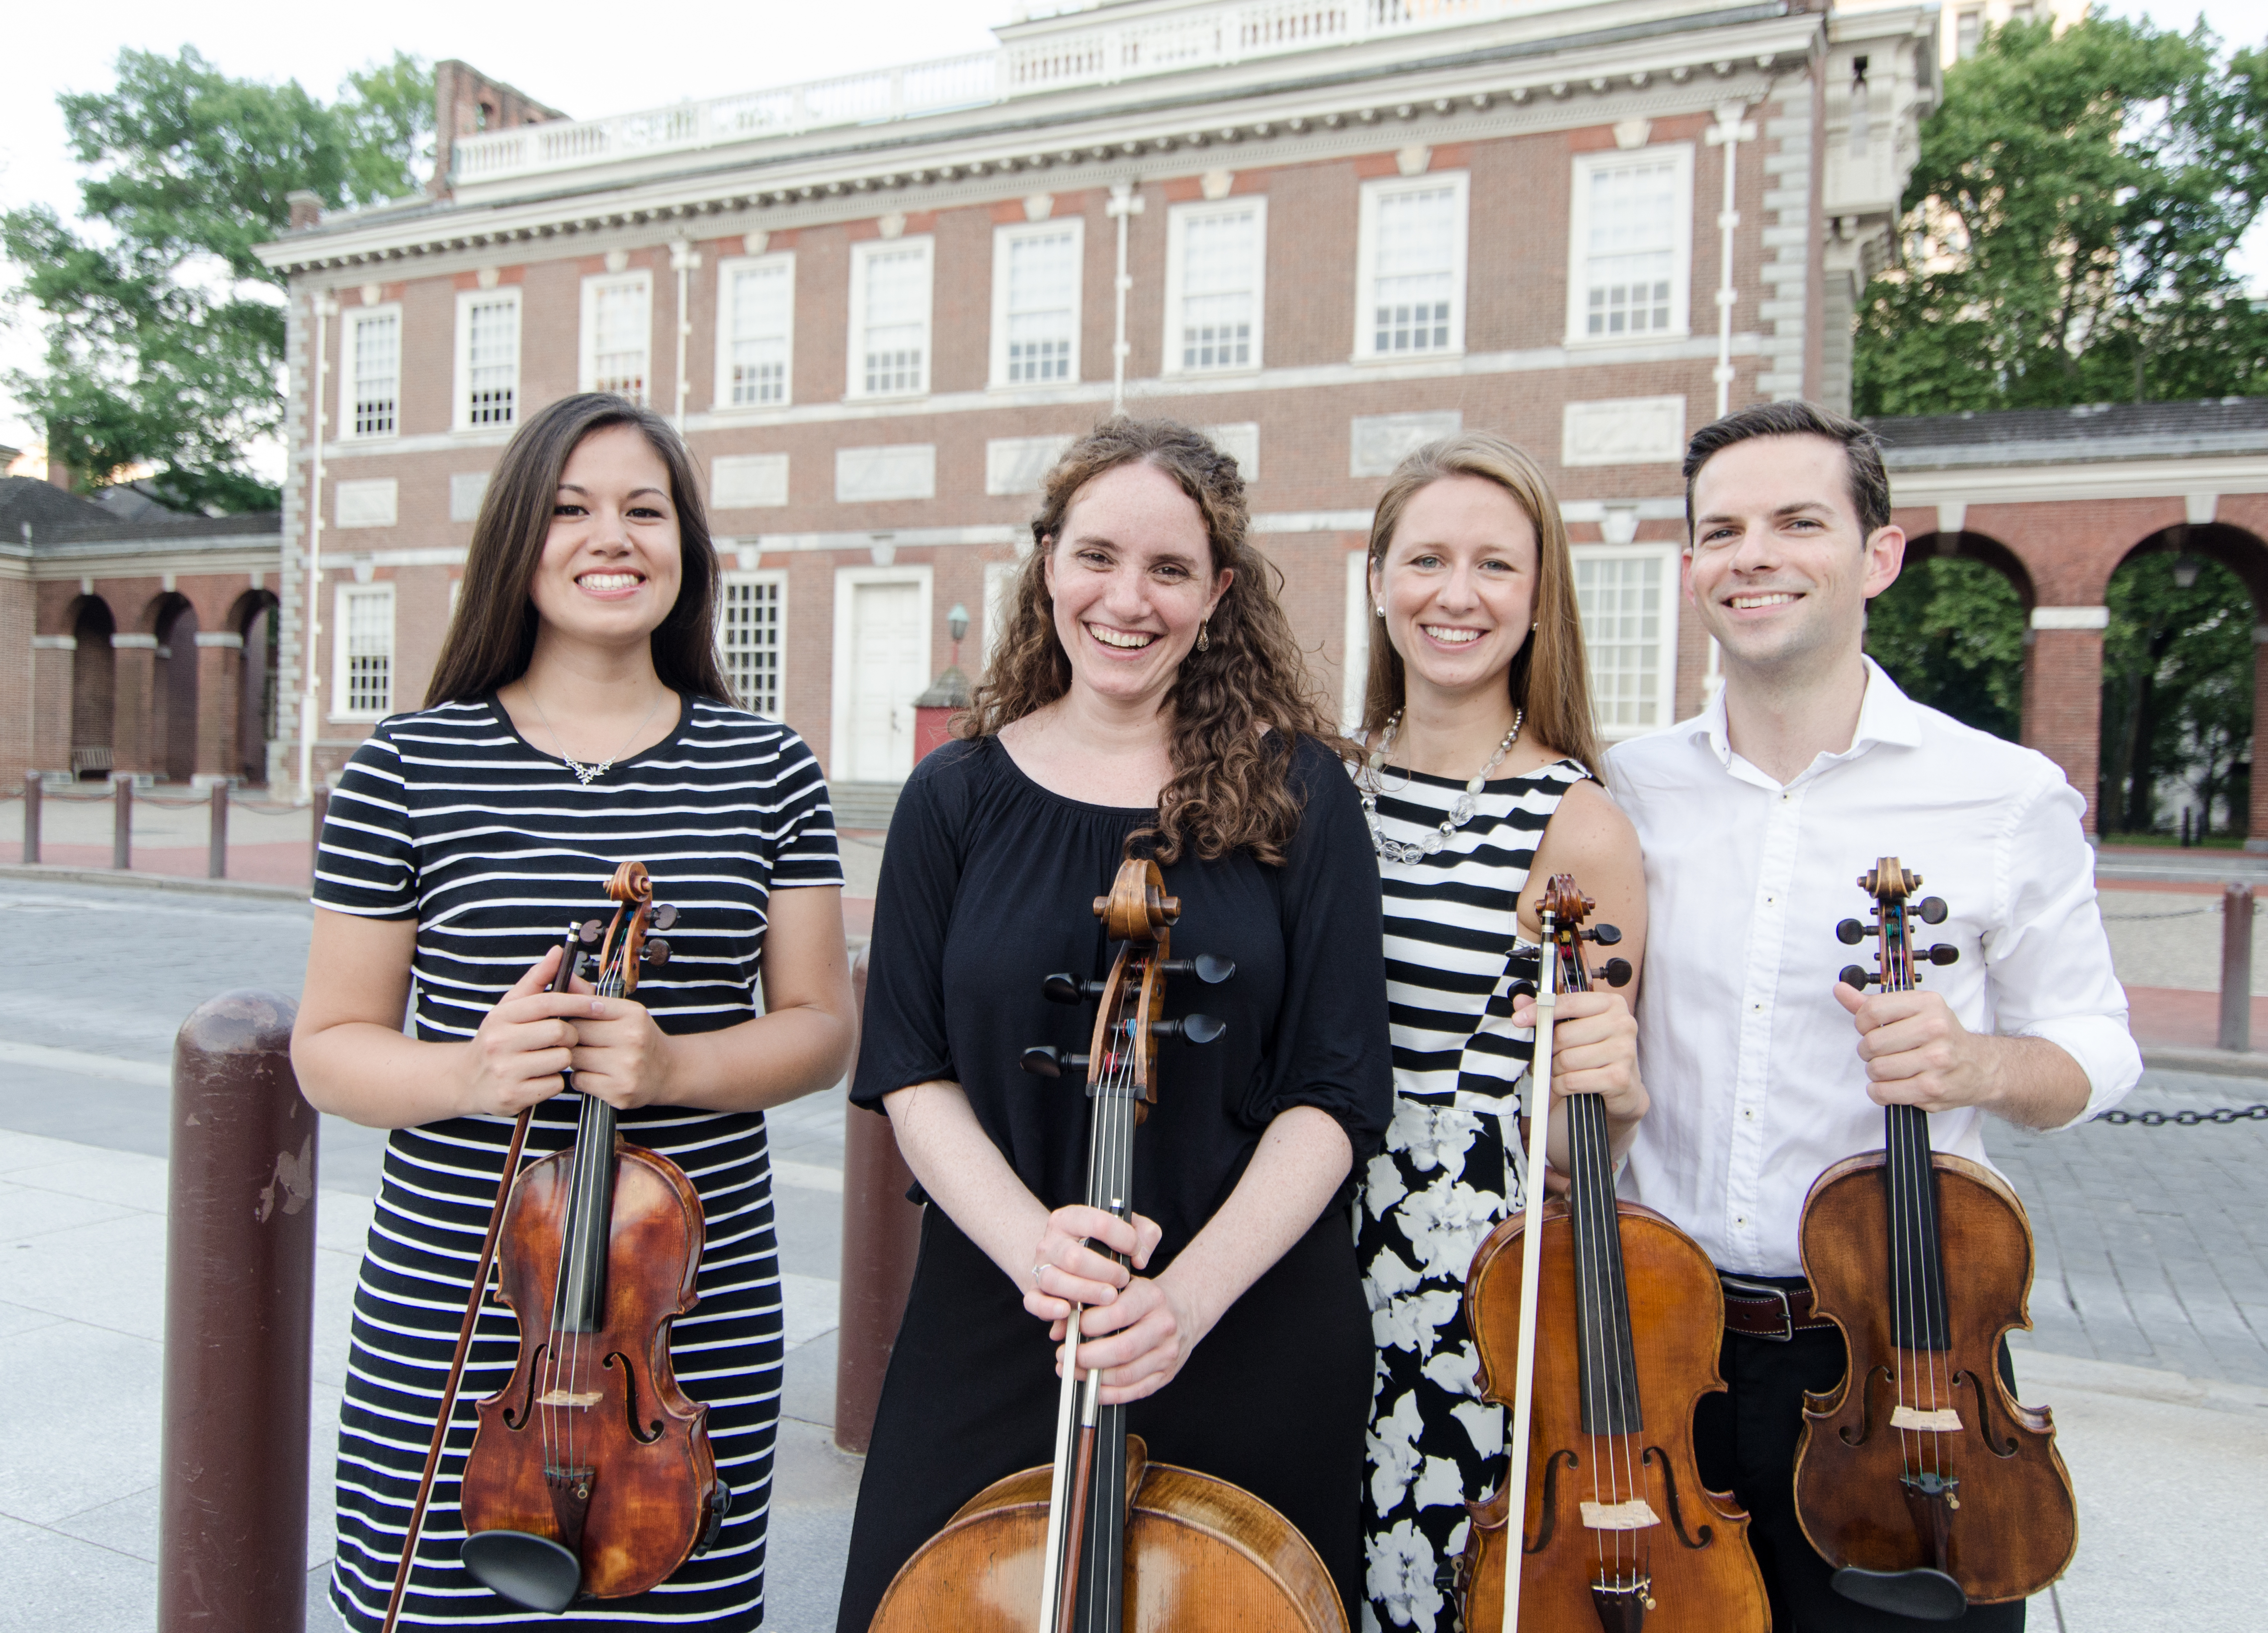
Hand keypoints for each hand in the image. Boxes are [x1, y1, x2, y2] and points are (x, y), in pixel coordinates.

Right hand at [454, 947, 580, 1116]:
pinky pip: (555, 1084)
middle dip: (570, 1035)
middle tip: (564, 1038)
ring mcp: (505, 1071)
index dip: (578, 1001)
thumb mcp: (510, 1006)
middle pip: (559, 1031)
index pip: (548, 1002)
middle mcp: (499, 1042)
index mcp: (501, 1016)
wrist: (467, 1079)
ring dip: (563, 1058)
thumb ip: (537, 979)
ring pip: (561, 1059)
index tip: (598, 1005)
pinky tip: (541, 1077)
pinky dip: (555, 1081)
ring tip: (549, 1057)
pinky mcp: (513, 1096)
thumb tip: (558, 951)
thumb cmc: (499, 1038)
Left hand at [562, 967, 676, 1110]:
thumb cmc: (639, 1038)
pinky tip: (594, 1074)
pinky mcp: (619, 1091)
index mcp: (633, 1014)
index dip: (569, 1013)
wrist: (669, 1072)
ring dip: (574, 1058)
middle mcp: (632, 1039)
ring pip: (574, 1058)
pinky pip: (579, 1080)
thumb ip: (591, 997)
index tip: (566, 1018)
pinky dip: (580, 1078)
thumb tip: (565, 976)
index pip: (583, 1007)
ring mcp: (627, 1067)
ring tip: (587, 1057)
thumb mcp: (624, 1012)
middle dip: (571, 1037)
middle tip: (578, 1040)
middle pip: (575, 1033)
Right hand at [1026, 1205, 1160, 1322]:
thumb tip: (1140, 1257)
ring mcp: (1041, 1267)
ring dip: (1086, 1292)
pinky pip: (1034, 1301)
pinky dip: (1049, 1308)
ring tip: (1110, 1297)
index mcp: (1071, 1218)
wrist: (1067, 1258)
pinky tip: (1068, 1311)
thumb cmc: (1101, 1244)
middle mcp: (1051, 1241)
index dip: (1124, 1238)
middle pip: (1073, 1257)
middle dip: (1105, 1272)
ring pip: (1055, 1280)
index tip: (1135, 1250)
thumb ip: (1144, 1232)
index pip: (1098, 1222)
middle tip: (1123, 1280)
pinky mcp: (1034, 1292)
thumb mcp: (1124, 1229)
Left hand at [1053, 1272, 1203, 1403]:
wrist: (1182, 1309)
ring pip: (1127, 1375)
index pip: (1118, 1313)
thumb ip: (1088, 1303)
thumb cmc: (1143, 1299)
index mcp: (1152, 1298)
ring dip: (1094, 1378)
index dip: (1090, 1324)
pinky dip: (1109, 1394)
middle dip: (1087, 1357)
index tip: (1072, 1327)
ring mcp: (1166, 1354)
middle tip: (1065, 1355)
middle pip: (1123, 1349)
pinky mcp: (1165, 1375)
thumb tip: (1057, 1330)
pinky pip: (1134, 1392)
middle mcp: (1163, 1326)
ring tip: (1073, 1371)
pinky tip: (1092, 1388)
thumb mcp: (1120, 1287)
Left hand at [1510, 988, 1647, 1126]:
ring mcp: (1624, 1051)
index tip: (1519, 1019)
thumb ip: (1548, 1012)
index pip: (1568, 1002)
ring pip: (1566, 1060)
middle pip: (1563, 1035)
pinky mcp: (1619, 1078)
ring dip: (1556, 1070)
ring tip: (1563, 1070)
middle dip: (1550, 1050)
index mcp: (1612, 1004)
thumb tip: (1520, 1000)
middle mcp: (1623, 1024)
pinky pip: (1572, 1081)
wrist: (1624, 1089)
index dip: (1539, 1011)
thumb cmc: (1596, 1053)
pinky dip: (1562, 1085)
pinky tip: (1568, 1084)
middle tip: (1552, 1056)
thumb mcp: (1576, 1027)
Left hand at [1835, 981, 1993, 1110]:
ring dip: (1875, 1073)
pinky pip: (1884, 1092)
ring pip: (1876, 1069)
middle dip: (1868, 1051)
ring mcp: (1935, 1060)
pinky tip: (1891, 1085)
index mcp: (1927, 1004)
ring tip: (1890, 1068)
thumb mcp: (1912, 1011)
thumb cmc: (1940, 1037)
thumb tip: (1840, 989)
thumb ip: (1873, 1003)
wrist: (1980, 1067)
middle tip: (1882, 1052)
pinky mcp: (1932, 1089)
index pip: (1872, 1010)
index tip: (1870, 1028)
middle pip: (1872, 1043)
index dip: (1862, 1023)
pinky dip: (1880, 1091)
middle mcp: (1935, 1029)